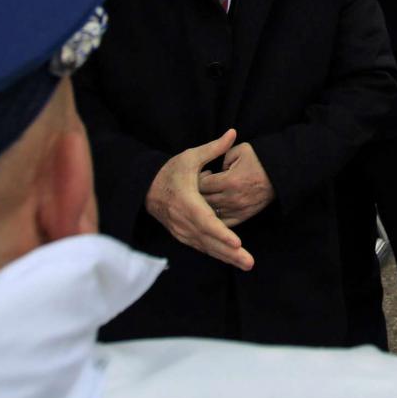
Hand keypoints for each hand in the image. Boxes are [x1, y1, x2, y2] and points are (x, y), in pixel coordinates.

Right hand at [144, 131, 254, 269]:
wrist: (147, 188)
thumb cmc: (171, 171)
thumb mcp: (190, 157)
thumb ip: (213, 148)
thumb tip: (233, 133)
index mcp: (187, 201)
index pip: (206, 221)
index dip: (222, 234)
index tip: (237, 243)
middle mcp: (184, 221)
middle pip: (209, 241)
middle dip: (230, 253)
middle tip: (250, 262)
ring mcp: (182, 231)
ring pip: (207, 247)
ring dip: (227, 257)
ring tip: (247, 264)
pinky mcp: (183, 236)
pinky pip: (202, 247)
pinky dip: (217, 254)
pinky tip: (233, 259)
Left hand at [198, 138, 274, 225]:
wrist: (280, 174)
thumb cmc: (260, 160)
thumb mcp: (240, 150)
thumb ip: (221, 155)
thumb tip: (210, 168)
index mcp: (229, 180)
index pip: (202, 185)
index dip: (197, 179)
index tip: (202, 174)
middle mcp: (232, 198)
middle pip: (203, 201)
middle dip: (198, 194)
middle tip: (200, 186)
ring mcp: (238, 209)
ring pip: (211, 213)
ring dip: (205, 206)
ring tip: (207, 196)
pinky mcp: (244, 216)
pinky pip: (223, 222)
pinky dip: (215, 218)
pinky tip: (214, 209)